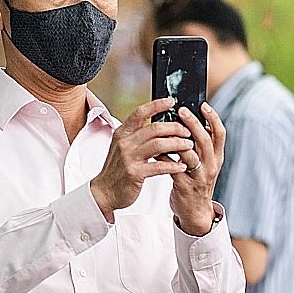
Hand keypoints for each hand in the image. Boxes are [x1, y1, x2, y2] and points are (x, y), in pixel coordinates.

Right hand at [89, 97, 191, 221]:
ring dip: (178, 144)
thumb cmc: (118, 168)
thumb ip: (137, 135)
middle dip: (175, 128)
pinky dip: (173, 165)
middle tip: (188, 131)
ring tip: (189, 146)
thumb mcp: (123, 146)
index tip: (172, 101)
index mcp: (122, 133)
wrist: (104, 191)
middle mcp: (125, 143)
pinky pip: (159, 166)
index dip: (157, 105)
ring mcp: (129, 158)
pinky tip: (182, 165)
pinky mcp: (134, 173)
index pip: (140, 113)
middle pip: (155, 128)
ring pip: (159, 145)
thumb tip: (160, 123)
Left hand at [170, 103, 225, 235]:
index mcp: (217, 158)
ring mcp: (198, 177)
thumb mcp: (205, 163)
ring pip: (190, 154)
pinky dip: (164, 156)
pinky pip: (173, 167)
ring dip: (177, 139)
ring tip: (166, 127)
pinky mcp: (184, 186)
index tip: (203, 105)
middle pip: (205, 140)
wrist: (195, 212)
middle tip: (182, 111)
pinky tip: (156, 148)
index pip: (220, 133)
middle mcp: (211, 166)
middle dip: (193, 123)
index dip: (213, 118)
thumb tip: (189, 120)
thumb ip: (200, 145)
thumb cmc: (196, 182)